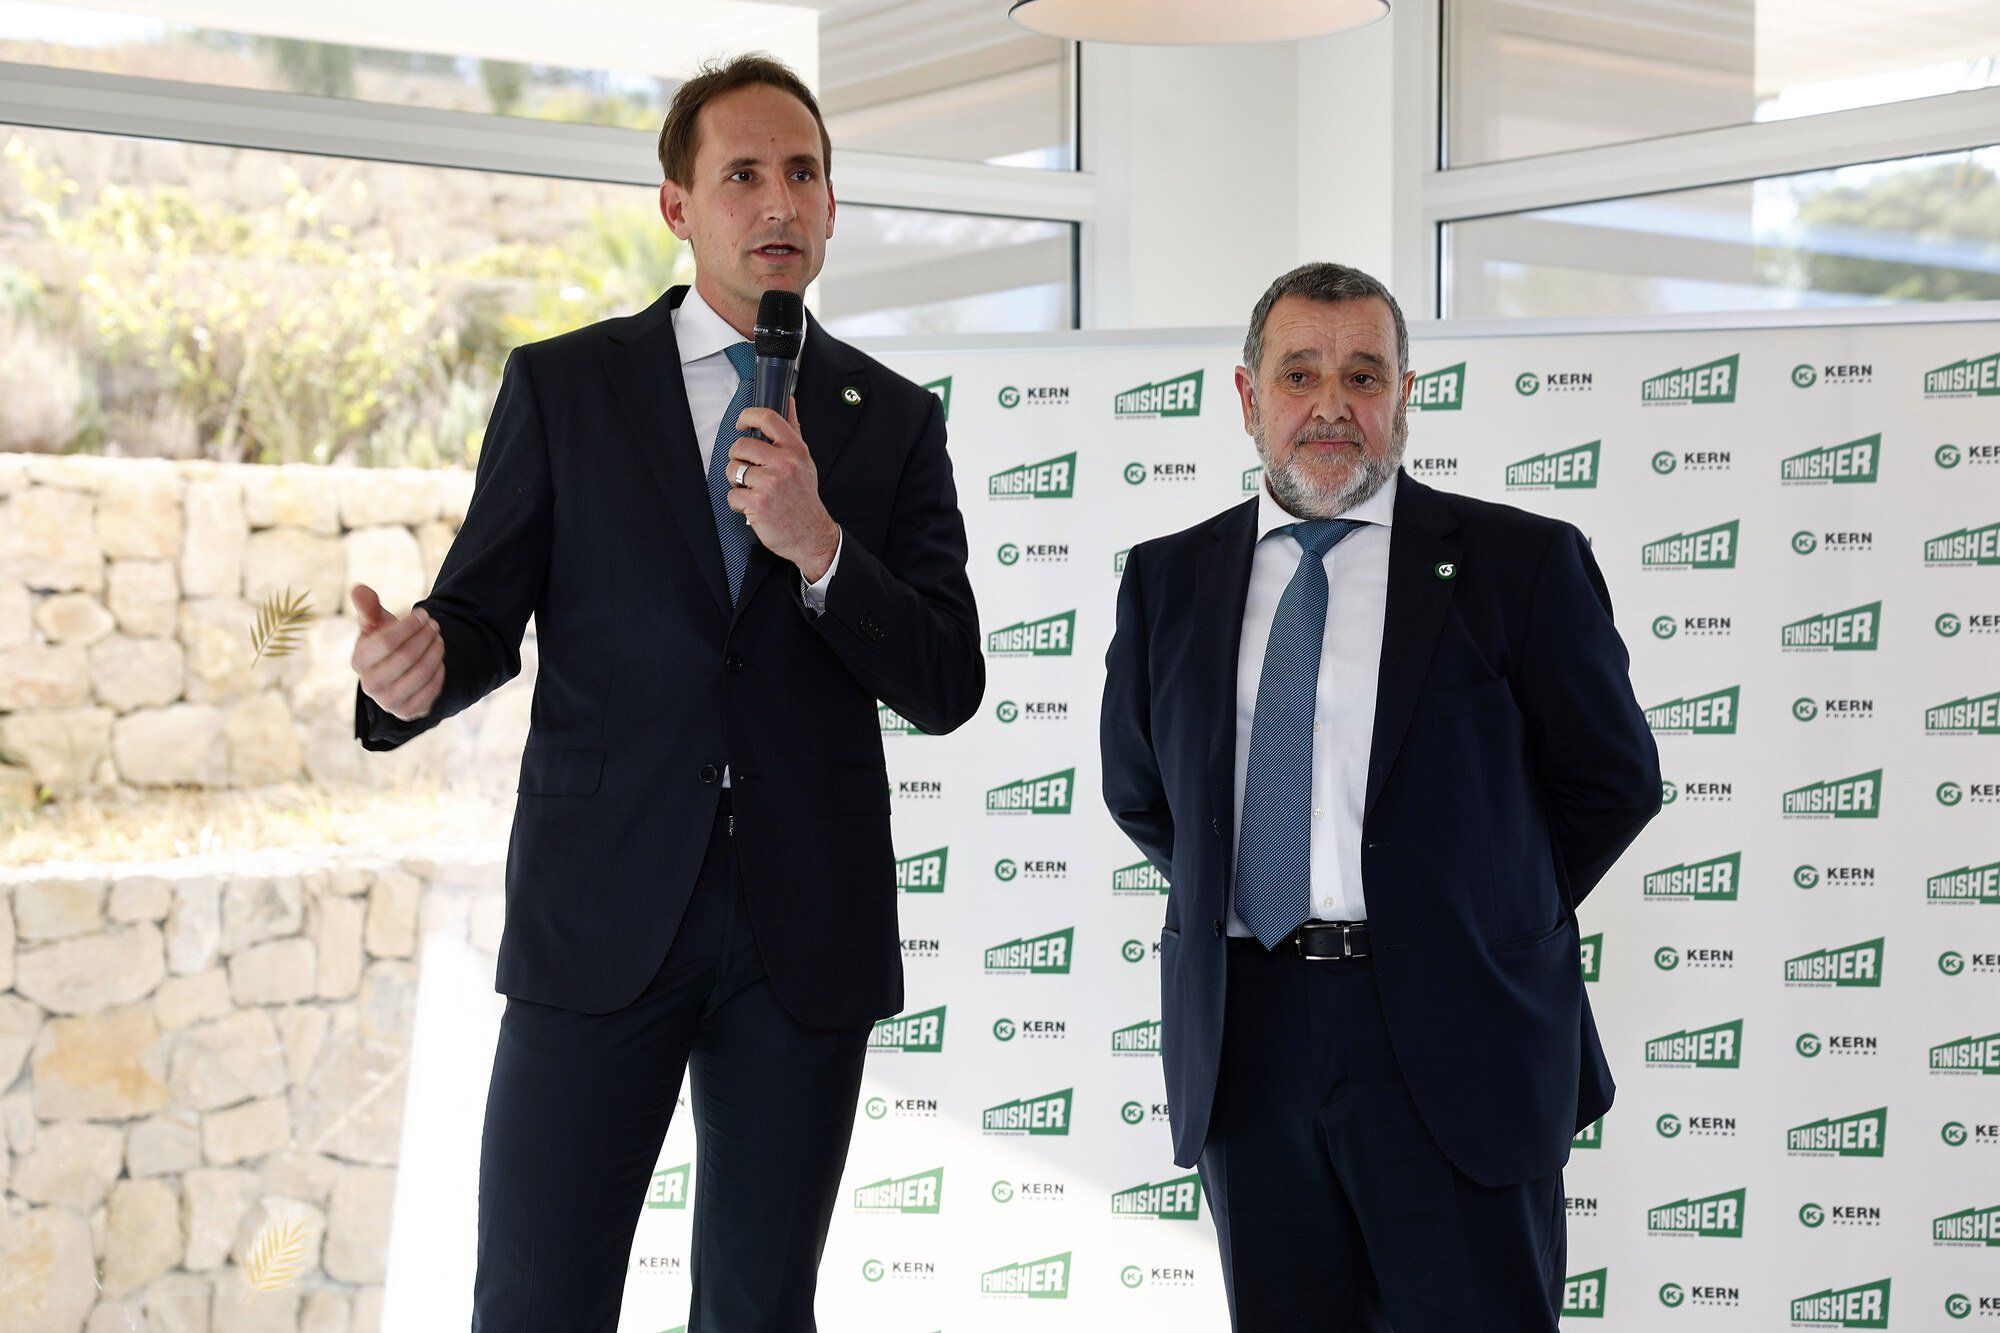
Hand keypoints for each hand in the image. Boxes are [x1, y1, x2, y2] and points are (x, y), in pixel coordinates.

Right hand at [350, 584, 444, 721]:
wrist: (398, 672)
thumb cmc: (385, 643)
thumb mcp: (375, 624)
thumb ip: (367, 606)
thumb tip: (358, 588)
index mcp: (359, 661)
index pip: (386, 642)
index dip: (409, 626)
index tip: (423, 615)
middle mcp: (369, 685)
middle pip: (406, 657)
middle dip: (425, 637)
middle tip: (435, 625)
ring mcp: (388, 702)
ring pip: (420, 674)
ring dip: (435, 653)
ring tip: (439, 639)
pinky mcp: (407, 712)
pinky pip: (430, 691)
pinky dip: (439, 673)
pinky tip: (439, 660)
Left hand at [726, 397, 840, 581]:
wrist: (810, 534)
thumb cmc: (804, 497)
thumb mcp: (804, 461)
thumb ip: (793, 431)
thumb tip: (789, 403)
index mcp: (795, 450)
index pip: (768, 418)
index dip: (748, 416)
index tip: (742, 423)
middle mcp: (784, 464)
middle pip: (741, 446)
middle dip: (738, 458)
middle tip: (748, 470)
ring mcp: (770, 484)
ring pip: (733, 471)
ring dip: (737, 482)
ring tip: (752, 490)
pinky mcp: (758, 503)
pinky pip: (733, 496)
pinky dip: (739, 503)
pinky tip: (753, 505)